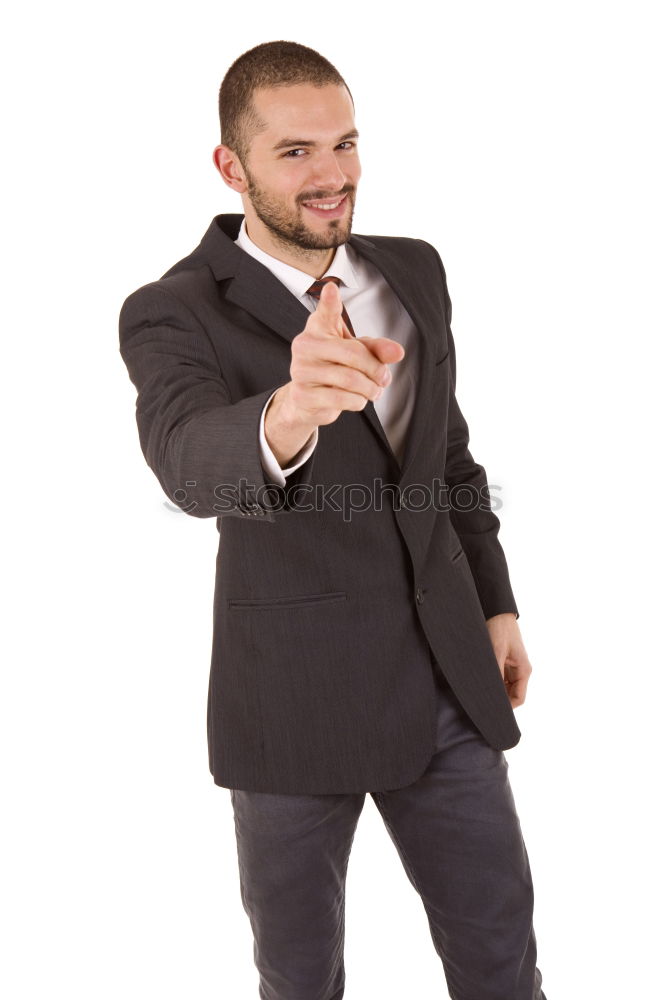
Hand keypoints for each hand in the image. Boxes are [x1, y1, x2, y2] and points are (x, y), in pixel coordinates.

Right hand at [281, 280, 404, 428]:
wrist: (310, 399)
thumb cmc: (335, 368)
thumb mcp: (358, 352)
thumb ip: (377, 349)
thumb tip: (398, 352)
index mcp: (318, 328)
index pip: (325, 312)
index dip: (329, 301)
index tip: (331, 288)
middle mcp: (305, 346)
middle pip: (352, 354)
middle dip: (376, 369)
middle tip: (384, 378)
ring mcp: (300, 370)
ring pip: (350, 380)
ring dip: (370, 389)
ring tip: (374, 390)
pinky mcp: (302, 395)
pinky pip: (342, 399)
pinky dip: (358, 402)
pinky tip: (358, 399)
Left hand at [485, 613, 532, 707]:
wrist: (497, 612)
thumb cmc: (500, 629)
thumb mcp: (496, 652)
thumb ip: (495, 673)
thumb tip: (491, 692)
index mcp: (524, 670)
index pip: (518, 699)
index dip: (506, 708)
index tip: (490, 710)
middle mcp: (520, 671)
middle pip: (511, 695)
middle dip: (498, 699)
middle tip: (481, 702)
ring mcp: (512, 667)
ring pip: (504, 687)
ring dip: (493, 689)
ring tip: (478, 691)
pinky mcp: (503, 662)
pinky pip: (498, 678)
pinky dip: (490, 681)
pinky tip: (479, 681)